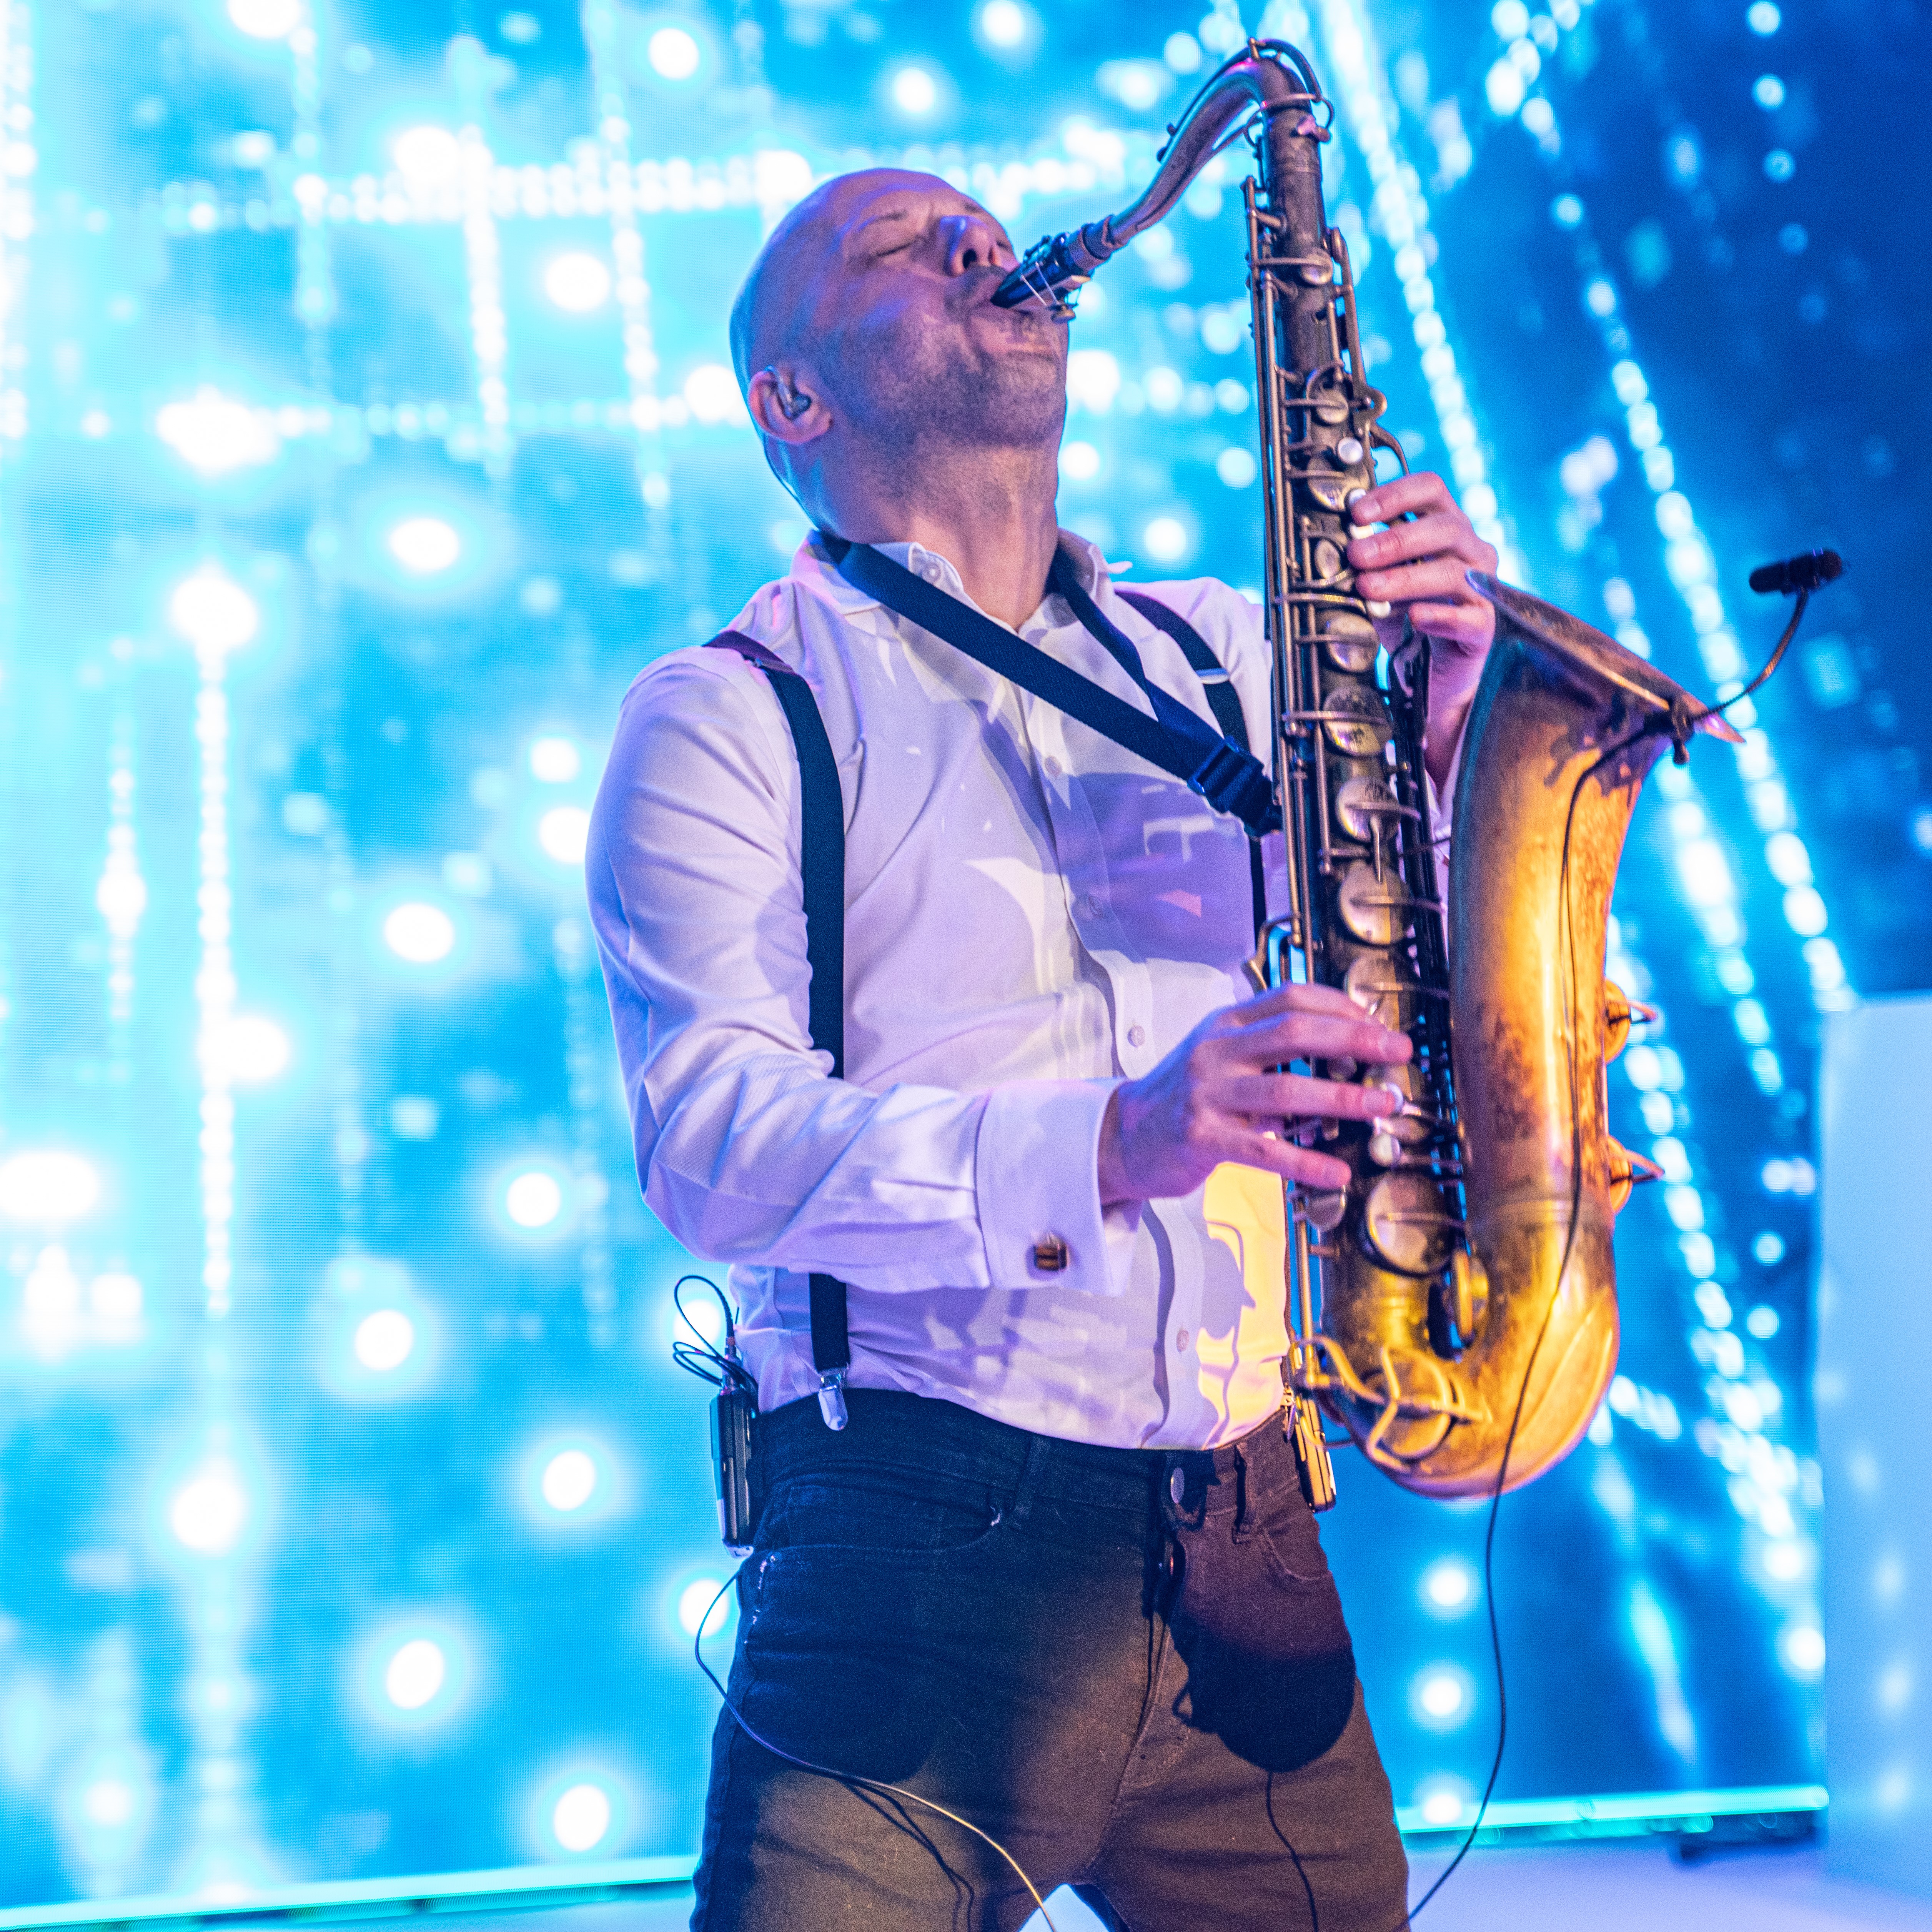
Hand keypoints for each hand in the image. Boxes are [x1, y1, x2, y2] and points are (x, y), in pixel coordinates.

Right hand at [1097, 984, 1411, 1203]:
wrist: (1123, 1135)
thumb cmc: (1184, 1095)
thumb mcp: (1220, 1054)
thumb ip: (1268, 1044)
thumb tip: (1342, 1041)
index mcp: (1225, 1024)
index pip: (1289, 998)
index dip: (1339, 1006)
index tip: (1378, 1023)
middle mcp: (1216, 1052)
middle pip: (1294, 1033)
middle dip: (1354, 1041)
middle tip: (1397, 1052)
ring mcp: (1208, 1094)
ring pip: (1285, 1090)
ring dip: (1342, 1098)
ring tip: (1382, 1106)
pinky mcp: (1203, 1138)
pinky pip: (1264, 1150)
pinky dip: (1306, 1161)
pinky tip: (1337, 1172)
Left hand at [1346, 472, 1498, 785]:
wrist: (1431, 677)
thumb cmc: (1406, 619)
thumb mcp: (1379, 585)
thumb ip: (1364, 563)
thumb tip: (1332, 546)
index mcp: (1447, 528)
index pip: (1431, 490)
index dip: (1395, 494)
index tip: (1357, 512)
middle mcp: (1471, 552)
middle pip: (1444, 527)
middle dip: (1395, 539)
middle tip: (1356, 555)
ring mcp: (1483, 588)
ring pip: (1451, 572)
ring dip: (1405, 578)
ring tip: (1368, 588)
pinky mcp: (1485, 627)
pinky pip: (1469, 617)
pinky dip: (1440, 615)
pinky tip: (1415, 616)